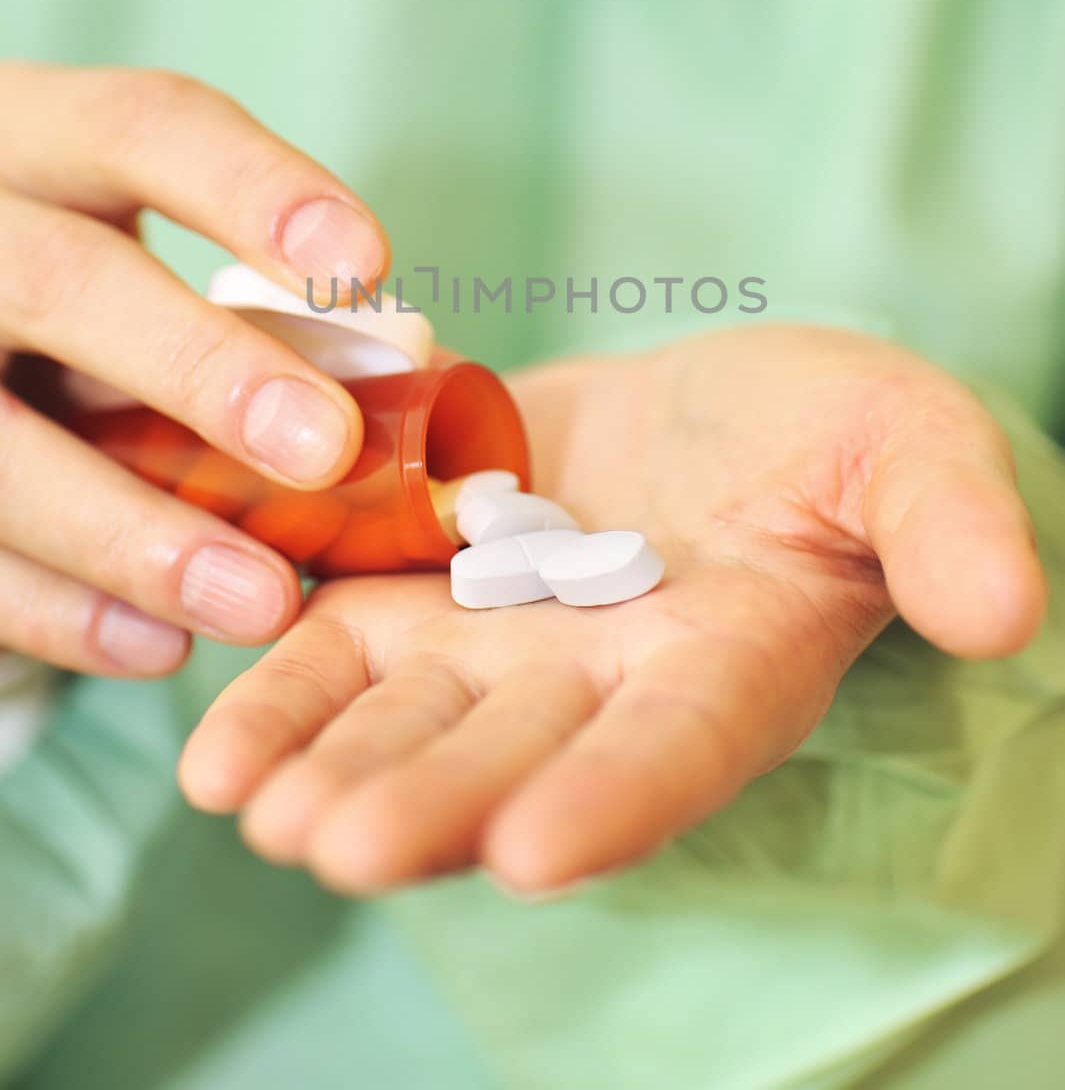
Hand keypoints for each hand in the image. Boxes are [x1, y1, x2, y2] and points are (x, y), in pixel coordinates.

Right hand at [0, 62, 387, 674]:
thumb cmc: (72, 284)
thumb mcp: (121, 241)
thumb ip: (234, 293)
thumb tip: (405, 382)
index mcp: (34, 139)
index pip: (141, 127)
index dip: (253, 191)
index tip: (368, 259)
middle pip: (59, 279)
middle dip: (198, 366)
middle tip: (325, 449)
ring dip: (134, 533)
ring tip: (264, 602)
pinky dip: (62, 611)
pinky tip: (161, 645)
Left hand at [178, 324, 1045, 893]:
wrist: (708, 410)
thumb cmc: (828, 431)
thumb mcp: (906, 443)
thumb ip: (945, 521)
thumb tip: (1004, 606)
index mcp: (727, 664)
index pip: (676, 748)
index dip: (617, 797)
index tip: (546, 850)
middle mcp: (600, 685)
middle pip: (512, 757)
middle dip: (432, 803)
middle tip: (344, 847)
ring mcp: (497, 645)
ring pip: (407, 721)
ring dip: (333, 769)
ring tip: (260, 810)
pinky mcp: (415, 590)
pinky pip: (338, 653)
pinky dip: (280, 694)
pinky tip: (216, 748)